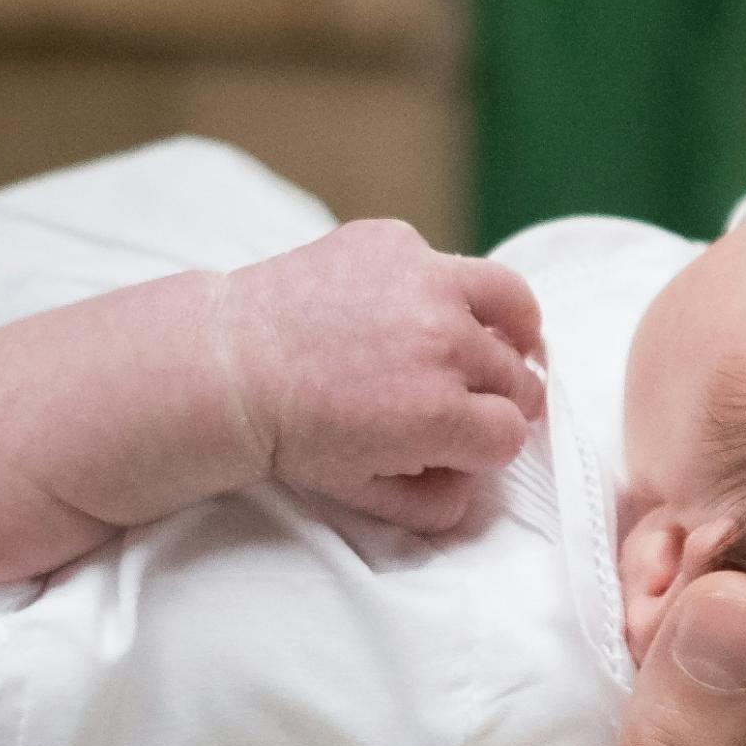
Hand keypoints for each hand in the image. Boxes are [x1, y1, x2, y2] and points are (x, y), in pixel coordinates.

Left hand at [217, 221, 546, 533]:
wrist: (226, 365)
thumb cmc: (293, 433)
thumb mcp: (365, 493)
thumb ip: (436, 504)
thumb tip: (476, 485)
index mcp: (439, 415)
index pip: (512, 434)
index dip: (490, 445)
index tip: (468, 442)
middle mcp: (443, 343)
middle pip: (518, 377)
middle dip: (498, 397)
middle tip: (469, 399)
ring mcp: (423, 282)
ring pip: (514, 303)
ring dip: (510, 330)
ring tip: (498, 339)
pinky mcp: (396, 242)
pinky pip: (448, 265)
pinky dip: (438, 288)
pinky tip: (408, 307)